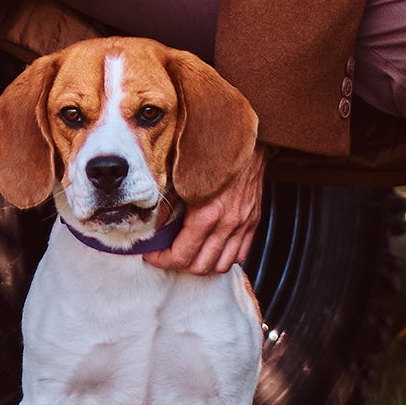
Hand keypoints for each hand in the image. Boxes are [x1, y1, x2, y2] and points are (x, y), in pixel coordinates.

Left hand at [150, 154, 262, 276]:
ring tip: (188, 253)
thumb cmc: (211, 151)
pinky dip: (225, 256)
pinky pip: (241, 254)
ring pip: (221, 264)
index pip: (182, 254)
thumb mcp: (181, 175)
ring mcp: (243, 224)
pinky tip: (212, 246)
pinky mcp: (253, 220)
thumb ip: (168, 202)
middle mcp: (227, 223)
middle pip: (200, 265)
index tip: (152, 254)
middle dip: (179, 264)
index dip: (162, 259)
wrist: (246, 138)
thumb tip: (152, 224)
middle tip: (166, 254)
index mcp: (206, 213)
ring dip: (203, 263)